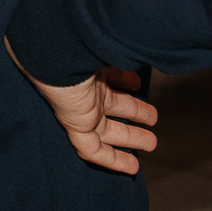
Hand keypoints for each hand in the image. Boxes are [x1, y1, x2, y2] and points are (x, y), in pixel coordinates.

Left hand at [10, 45, 157, 174]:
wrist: (56, 49)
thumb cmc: (86, 41)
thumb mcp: (115, 46)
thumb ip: (132, 52)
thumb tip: (155, 46)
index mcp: (93, 67)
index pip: (111, 78)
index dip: (125, 81)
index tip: (138, 85)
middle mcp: (87, 89)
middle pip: (114, 105)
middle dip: (136, 112)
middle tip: (153, 119)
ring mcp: (80, 108)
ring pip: (108, 131)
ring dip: (131, 138)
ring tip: (151, 144)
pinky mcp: (74, 125)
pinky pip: (92, 149)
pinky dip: (113, 160)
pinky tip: (131, 169)